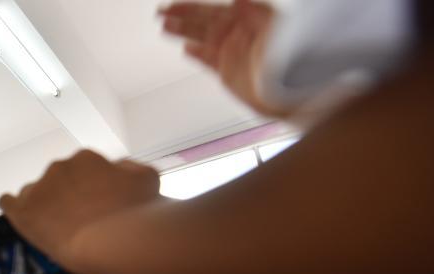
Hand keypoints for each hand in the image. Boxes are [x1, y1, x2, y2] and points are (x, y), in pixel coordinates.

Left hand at [0, 151, 160, 268]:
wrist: (115, 240)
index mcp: (86, 159)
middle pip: (58, 181)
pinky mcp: (23, 211)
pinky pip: (8, 202)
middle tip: (81, 222)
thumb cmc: (138, 212)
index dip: (89, 190)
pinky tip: (17, 214)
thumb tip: (118, 167)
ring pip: (35, 193)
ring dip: (44, 206)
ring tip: (56, 228)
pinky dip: (12, 207)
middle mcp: (60, 167)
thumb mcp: (145, 177)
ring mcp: (39, 189)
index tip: (96, 206)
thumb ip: (128, 168)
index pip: (82, 171)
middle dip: (67, 198)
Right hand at [159, 0, 287, 116]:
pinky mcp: (227, 71)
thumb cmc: (289, 53)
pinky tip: (187, 49)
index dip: (189, 8)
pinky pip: (208, 59)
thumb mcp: (272, 24)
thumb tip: (237, 0)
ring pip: (201, 39)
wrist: (290, 86)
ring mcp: (230, 52)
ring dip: (183, 33)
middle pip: (201, 23)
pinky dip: (197, 54)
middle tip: (161, 14)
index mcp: (243, 19)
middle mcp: (235, 34)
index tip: (172, 6)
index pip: (209, 10)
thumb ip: (252, 10)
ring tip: (166, 28)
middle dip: (181, 18)